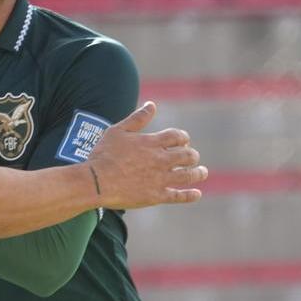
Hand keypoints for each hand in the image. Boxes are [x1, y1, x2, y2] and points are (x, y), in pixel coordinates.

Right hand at [83, 102, 207, 209]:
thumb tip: (152, 105)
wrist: (97, 181)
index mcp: (152, 143)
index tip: (184, 141)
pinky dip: (190, 195)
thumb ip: (137, 119)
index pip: (177, 136)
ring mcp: (160, 179)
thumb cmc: (104, 155)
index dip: (183, 138)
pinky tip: (197, 194)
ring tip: (203, 172)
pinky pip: (179, 196)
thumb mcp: (118, 131)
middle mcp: (160, 160)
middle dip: (192, 155)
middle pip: (187, 155)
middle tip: (192, 157)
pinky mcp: (156, 196)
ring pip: (187, 175)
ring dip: (198, 173)